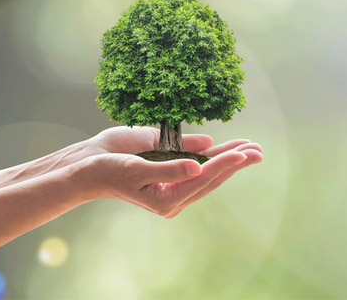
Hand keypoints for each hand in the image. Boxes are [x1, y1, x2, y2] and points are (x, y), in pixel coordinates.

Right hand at [80, 127, 261, 217]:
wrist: (87, 168)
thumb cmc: (109, 171)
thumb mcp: (137, 170)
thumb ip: (168, 168)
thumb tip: (197, 165)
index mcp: (167, 198)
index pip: (203, 178)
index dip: (225, 164)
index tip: (243, 153)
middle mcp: (175, 191)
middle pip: (212, 175)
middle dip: (236, 162)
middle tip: (258, 150)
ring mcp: (173, 179)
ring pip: (208, 169)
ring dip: (230, 157)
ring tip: (251, 147)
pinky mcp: (170, 167)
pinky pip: (197, 161)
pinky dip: (214, 154)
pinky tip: (227, 148)